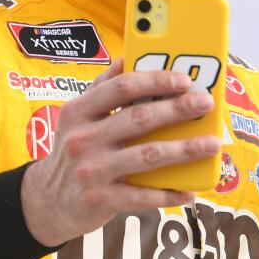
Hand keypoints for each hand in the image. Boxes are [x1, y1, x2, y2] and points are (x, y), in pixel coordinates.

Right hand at [21, 58, 220, 246]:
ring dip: (185, 149)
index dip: (155, 81)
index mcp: (78, 112)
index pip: (121, 88)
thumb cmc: (73, 150)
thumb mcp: (77, 116)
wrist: (46, 201)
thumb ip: (102, 88)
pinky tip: (190, 190)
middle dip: (178, 109)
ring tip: (212, 144)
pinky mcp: (101, 200)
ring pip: (148, 156)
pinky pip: (142, 196)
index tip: (184, 79)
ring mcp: (91, 172)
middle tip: (206, 103)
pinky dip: (169, 193)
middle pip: (139, 119)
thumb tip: (127, 57)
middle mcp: (82, 140)